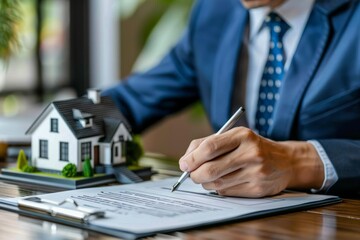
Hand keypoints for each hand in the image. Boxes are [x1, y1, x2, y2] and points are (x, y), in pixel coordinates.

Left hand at [179, 127, 323, 197]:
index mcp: (243, 136)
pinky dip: (219, 189)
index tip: (184, 164)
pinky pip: (227, 192)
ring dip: (206, 183)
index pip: (209, 147)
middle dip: (195, 174)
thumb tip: (185, 161)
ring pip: (216, 184)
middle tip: (191, 174)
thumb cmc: (253, 147)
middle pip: (210, 169)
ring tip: (208, 177)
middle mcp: (251, 153)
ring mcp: (256, 172)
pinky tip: (224, 182)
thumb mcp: (234, 137)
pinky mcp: (257, 189)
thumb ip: (208, 143)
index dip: (192, 158)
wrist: (286, 161)